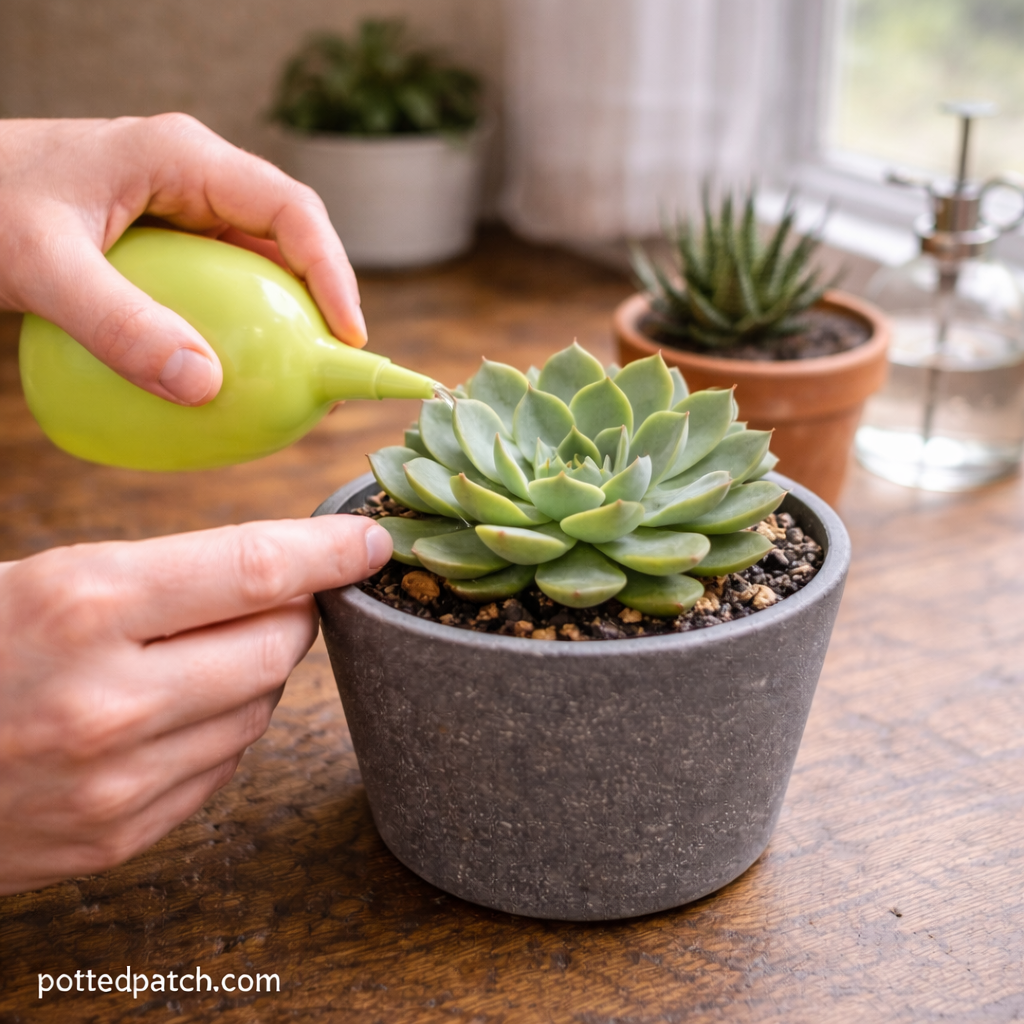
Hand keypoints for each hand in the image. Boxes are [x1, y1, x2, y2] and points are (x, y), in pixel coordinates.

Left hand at [0, 115, 366, 405]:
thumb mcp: (43, 266)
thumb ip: (118, 326)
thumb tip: (205, 386)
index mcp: (182, 157)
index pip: (289, 209)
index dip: (332, 272)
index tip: (348, 336)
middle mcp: (192, 178)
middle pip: (286, 238)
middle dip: (320, 302)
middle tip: (332, 368)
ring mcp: (178, 209)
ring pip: (257, 264)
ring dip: (283, 318)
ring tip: (297, 376)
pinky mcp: (163, 242)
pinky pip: (218, 285)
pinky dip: (237, 327)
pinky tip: (233, 371)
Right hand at [0, 514, 390, 895]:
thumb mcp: (44, 580)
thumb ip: (161, 578)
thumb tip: (277, 575)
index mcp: (83, 604)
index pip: (255, 568)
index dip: (328, 552)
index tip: (368, 542)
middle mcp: (109, 697)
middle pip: (277, 645)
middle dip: (291, 614)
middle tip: (272, 597)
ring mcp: (117, 779)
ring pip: (258, 710)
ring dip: (251, 675)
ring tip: (192, 656)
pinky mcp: (120, 834)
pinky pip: (222, 767)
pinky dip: (219, 730)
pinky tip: (171, 712)